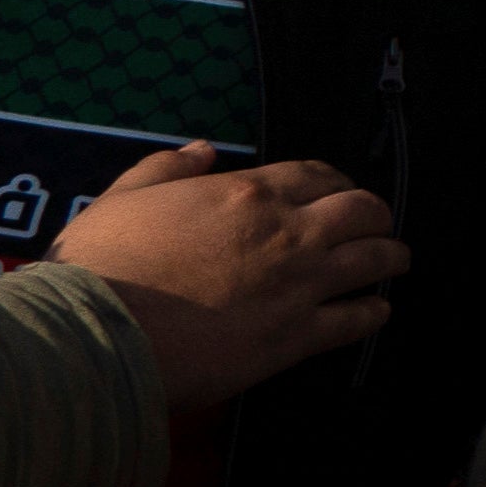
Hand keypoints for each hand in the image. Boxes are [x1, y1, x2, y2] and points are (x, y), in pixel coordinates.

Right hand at [52, 146, 406, 411]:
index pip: (316, 175)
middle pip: (361, 211)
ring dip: (390, 257)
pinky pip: (357, 320)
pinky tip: (378, 310)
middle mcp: (286, 232)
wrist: (91, 334)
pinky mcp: (295, 337)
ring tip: (394, 261)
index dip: (336, 182)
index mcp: (246, 193)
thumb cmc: (99, 265)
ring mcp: (297, 284)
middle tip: (375, 225)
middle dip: (374, 215)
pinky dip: (374, 312)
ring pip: (373, 260)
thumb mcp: (123, 197)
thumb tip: (203, 149)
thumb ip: (166, 168)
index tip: (339, 192)